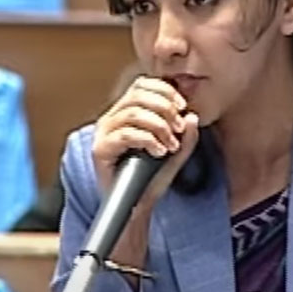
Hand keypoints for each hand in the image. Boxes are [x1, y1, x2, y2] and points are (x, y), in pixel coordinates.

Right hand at [92, 76, 198, 211]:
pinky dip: (147, 140)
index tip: (183, 107)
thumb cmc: (152, 179)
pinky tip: (159, 151)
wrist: (137, 207)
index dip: (165, 90)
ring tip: (170, 144)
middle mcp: (111, 118)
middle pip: (138, 95)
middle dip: (165, 109)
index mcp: (126, 112)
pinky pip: (125, 134)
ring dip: (159, 126)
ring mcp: (103, 133)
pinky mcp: (100, 150)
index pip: (142, 84)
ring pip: (132, 113)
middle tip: (179, 129)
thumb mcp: (176, 153)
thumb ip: (186, 136)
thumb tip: (192, 116)